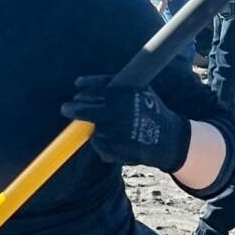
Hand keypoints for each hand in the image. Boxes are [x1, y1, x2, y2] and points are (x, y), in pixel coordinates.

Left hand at [61, 75, 189, 172]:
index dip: (84, 87)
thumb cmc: (150, 109)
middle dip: (72, 109)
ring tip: (109, 125)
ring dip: (94, 126)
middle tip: (66, 108)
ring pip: (92, 128)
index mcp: (123, 95)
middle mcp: (118, 114)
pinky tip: (115, 138)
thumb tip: (79, 83)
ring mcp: (116, 134)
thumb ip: (113, 84)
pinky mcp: (116, 151)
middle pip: (84, 110)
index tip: (77, 87)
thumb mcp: (139, 89)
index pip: (94, 90)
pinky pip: (99, 145)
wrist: (168, 138)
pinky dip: (102, 142)